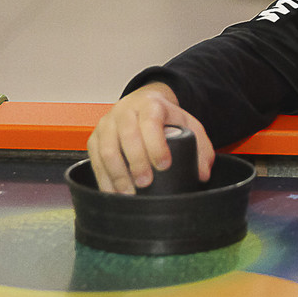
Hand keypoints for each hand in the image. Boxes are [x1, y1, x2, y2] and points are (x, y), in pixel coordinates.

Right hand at [86, 82, 214, 193]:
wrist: (143, 103)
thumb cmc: (165, 117)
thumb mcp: (188, 124)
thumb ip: (201, 147)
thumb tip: (203, 173)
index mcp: (150, 105)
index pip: (150, 123)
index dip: (156, 146)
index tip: (164, 165)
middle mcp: (125, 112)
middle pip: (126, 137)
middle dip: (136, 163)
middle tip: (145, 183)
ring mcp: (107, 124)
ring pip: (106, 150)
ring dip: (117, 175)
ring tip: (129, 194)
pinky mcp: (94, 138)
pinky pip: (95, 159)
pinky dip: (103, 179)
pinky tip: (113, 192)